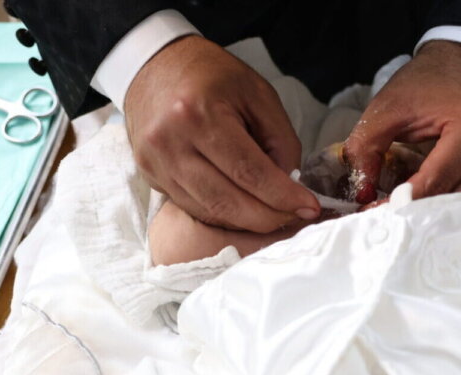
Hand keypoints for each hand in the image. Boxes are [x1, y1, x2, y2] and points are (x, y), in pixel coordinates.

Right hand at [124, 36, 319, 232]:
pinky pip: (194, 208)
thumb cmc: (211, 76)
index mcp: (198, 114)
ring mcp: (155, 164)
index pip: (248, 172)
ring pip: (209, 212)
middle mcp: (170, 143)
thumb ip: (280, 142)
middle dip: (268, 218)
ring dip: (247, 221)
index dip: (282, 196)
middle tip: (295, 217)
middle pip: (226, 201)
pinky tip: (244, 208)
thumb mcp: (258, 94)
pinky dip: (224, 215)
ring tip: (274, 215)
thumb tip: (289, 187)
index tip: (309, 207)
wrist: (155, 66)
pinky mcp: (150, 177)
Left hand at [344, 40, 460, 222]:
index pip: (436, 184)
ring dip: (455, 221)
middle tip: (401, 221)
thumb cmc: (428, 86)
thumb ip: (366, 147)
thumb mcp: (388, 107)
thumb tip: (363, 194)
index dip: (404, 204)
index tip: (379, 213)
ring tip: (426, 216)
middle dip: (430, 218)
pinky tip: (459, 210)